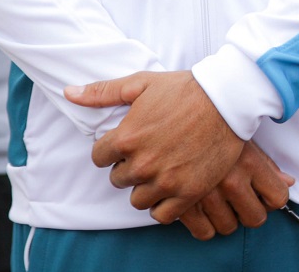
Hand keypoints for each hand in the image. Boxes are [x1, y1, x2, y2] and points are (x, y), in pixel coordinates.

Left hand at [67, 71, 245, 223]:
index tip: (130, 142)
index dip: (112, 149)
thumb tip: (69, 93)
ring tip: (162, 169)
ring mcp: (165, 181)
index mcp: (126, 138)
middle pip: (118, 179)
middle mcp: (142, 163)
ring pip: (137, 199)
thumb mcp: (142, 83)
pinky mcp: (187, 192)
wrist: (229, 99)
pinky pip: (161, 215)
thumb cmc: (185, 88)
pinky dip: (163, 205)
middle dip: (130, 166)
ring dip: (145, 187)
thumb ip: (103, 92)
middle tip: (151, 152)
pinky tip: (172, 187)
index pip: (98, 157)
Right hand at [174, 139, 294, 240]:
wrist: (173, 120)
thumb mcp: (243, 139)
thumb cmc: (213, 127)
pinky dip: (204, 226)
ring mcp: (206, 195)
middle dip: (251, 212)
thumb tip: (288, 183)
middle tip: (242, 202)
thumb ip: (266, 164)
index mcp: (249, 162)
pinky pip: (203, 232)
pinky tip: (202, 210)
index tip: (265, 196)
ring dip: (227, 219)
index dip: (273, 199)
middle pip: (255, 218)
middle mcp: (231, 181)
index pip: (278, 197)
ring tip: (220, 203)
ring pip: (228, 227)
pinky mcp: (182, 206)